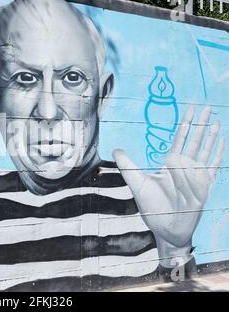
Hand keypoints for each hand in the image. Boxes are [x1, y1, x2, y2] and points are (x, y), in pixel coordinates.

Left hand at [113, 105, 224, 250]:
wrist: (166, 229)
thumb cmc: (152, 208)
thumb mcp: (137, 184)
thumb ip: (127, 166)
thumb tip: (116, 149)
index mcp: (170, 164)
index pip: (179, 139)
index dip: (185, 124)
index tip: (189, 109)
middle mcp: (185, 167)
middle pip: (195, 140)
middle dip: (200, 123)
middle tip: (207, 106)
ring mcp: (196, 176)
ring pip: (205, 150)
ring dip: (210, 135)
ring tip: (216, 120)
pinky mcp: (204, 187)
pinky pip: (213, 167)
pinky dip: (217, 153)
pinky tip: (221, 141)